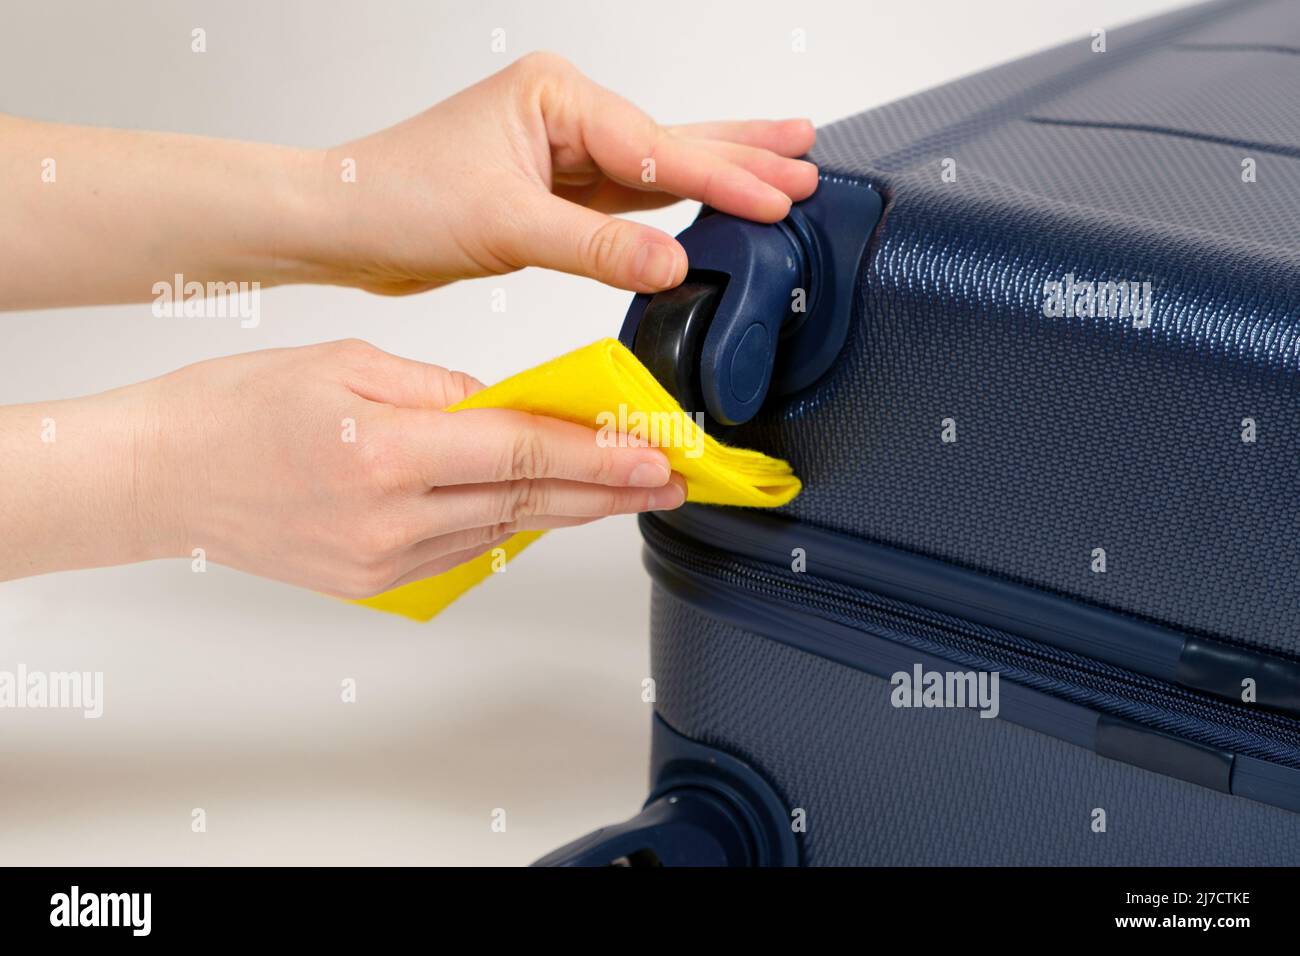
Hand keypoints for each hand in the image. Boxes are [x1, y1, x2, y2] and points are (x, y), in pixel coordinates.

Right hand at [0, 340, 683, 595]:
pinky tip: (544, 510)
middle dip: (610, 491)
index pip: (524, 451)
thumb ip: (441, 388)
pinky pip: (463, 551)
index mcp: (387, 453)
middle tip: (668, 481)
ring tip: (622, 491)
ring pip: (503, 530)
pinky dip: (509, 525)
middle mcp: (391, 520)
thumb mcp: (348, 364)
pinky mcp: (373, 582)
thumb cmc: (236, 407)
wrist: (161, 476)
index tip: (656, 455)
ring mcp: (382, 562)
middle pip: (530, 502)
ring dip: (569, 510)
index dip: (602, 455)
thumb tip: (507, 405)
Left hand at [1, 53, 814, 308]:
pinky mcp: (556, 197)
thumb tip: (674, 263)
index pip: (656, 147)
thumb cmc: (398, 199)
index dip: (720, 177)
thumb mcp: (507, 225)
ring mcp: (563, 157)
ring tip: (784, 163)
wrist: (345, 225)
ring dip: (718, 173)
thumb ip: (596, 247)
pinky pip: (631, 203)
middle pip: (673, 140)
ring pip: (659, 169)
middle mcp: (566, 119)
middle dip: (740, 153)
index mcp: (557, 100)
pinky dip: (674, 208)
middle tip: (807, 158)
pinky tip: (713, 203)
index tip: (776, 200)